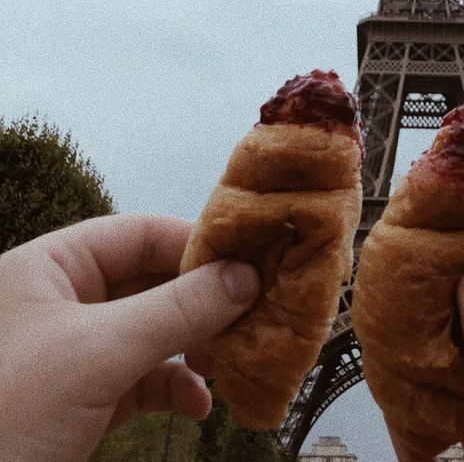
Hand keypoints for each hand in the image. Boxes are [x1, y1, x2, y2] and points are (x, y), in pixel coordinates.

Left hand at [0, 214, 259, 461]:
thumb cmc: (6, 418)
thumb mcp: (96, 354)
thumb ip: (174, 310)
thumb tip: (244, 276)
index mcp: (48, 268)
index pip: (136, 234)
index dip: (193, 245)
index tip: (247, 262)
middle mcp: (60, 303)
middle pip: (151, 283)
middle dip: (201, 304)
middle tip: (251, 315)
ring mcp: (72, 355)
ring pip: (152, 334)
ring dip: (194, 348)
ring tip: (227, 364)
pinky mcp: (81, 402)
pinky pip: (142, 380)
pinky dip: (175, 388)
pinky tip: (198, 405)